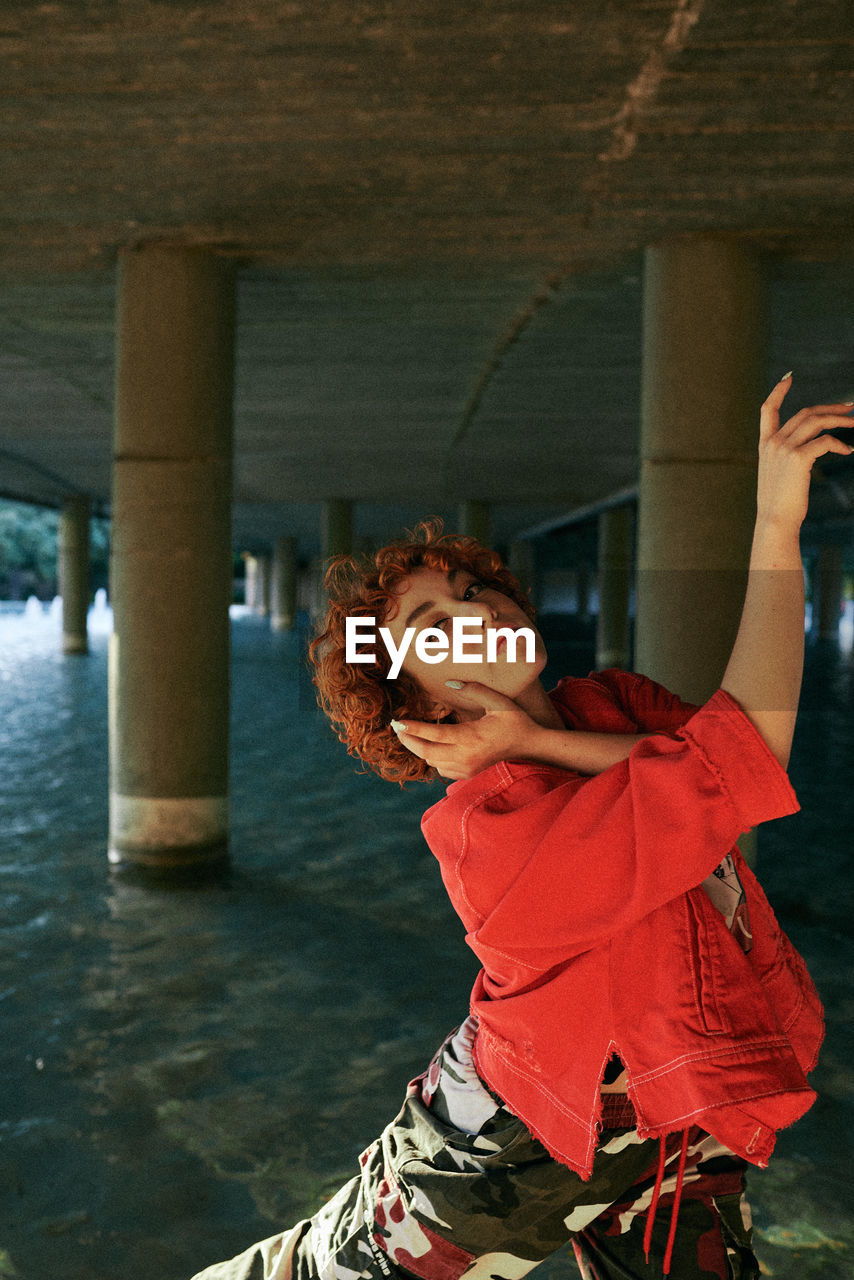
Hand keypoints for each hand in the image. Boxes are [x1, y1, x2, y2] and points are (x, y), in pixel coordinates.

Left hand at [391, 683, 538, 779]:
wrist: (530, 746)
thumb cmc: (515, 720)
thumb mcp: (498, 701)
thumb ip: (474, 689)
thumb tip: (450, 682)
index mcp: (471, 736)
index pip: (434, 734)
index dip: (413, 728)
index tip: (398, 722)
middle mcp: (466, 755)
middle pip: (426, 752)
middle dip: (408, 740)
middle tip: (397, 728)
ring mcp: (466, 767)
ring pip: (431, 761)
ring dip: (420, 748)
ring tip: (412, 734)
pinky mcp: (468, 774)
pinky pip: (441, 768)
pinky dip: (433, 757)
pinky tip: (433, 744)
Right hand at [758, 376, 853, 528]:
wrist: (775, 521)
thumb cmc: (779, 505)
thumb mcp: (778, 476)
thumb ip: (787, 458)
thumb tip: (810, 448)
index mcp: (765, 445)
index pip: (767, 410)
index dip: (778, 392)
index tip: (788, 377)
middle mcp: (773, 443)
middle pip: (805, 413)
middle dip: (829, 408)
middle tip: (849, 409)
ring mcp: (784, 448)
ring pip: (816, 421)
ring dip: (840, 420)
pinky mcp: (798, 457)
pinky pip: (825, 442)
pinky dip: (840, 444)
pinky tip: (849, 451)